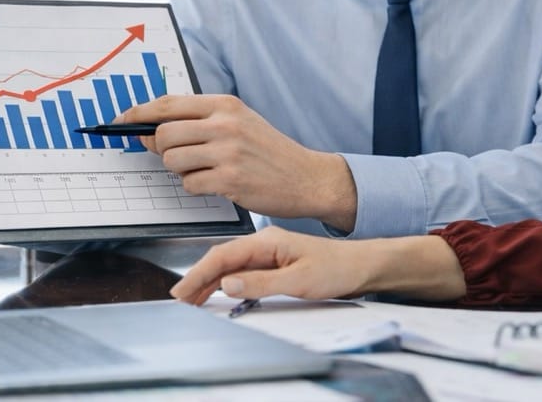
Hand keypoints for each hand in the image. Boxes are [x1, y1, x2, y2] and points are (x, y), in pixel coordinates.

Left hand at [120, 95, 357, 228]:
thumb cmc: (269, 151)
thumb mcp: (239, 123)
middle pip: (163, 134)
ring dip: (181, 170)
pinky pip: (189, 184)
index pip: (168, 104)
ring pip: (172, 160)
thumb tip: (150, 131)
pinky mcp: (230, 179)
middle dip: (162, 149)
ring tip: (205, 170)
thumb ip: (199, 122)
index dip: (138, 113)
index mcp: (225, 104)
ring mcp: (227, 152)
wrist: (306, 177)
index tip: (121, 121)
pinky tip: (218, 183)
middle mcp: (225, 124)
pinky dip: (197, 187)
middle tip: (179, 156)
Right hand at [170, 227, 379, 304]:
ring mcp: (270, 254)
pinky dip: (227, 283)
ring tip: (191, 299)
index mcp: (268, 241)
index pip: (223, 256)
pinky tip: (219, 293)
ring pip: (231, 267)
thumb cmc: (337, 268)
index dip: (199, 273)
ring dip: (210, 282)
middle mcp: (266, 245)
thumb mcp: (299, 280)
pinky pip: (244, 272)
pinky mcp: (276, 265)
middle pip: (223, 260)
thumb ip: (261, 282)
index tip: (181, 290)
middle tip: (179, 299)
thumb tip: (227, 284)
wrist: (362, 266)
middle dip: (198, 279)